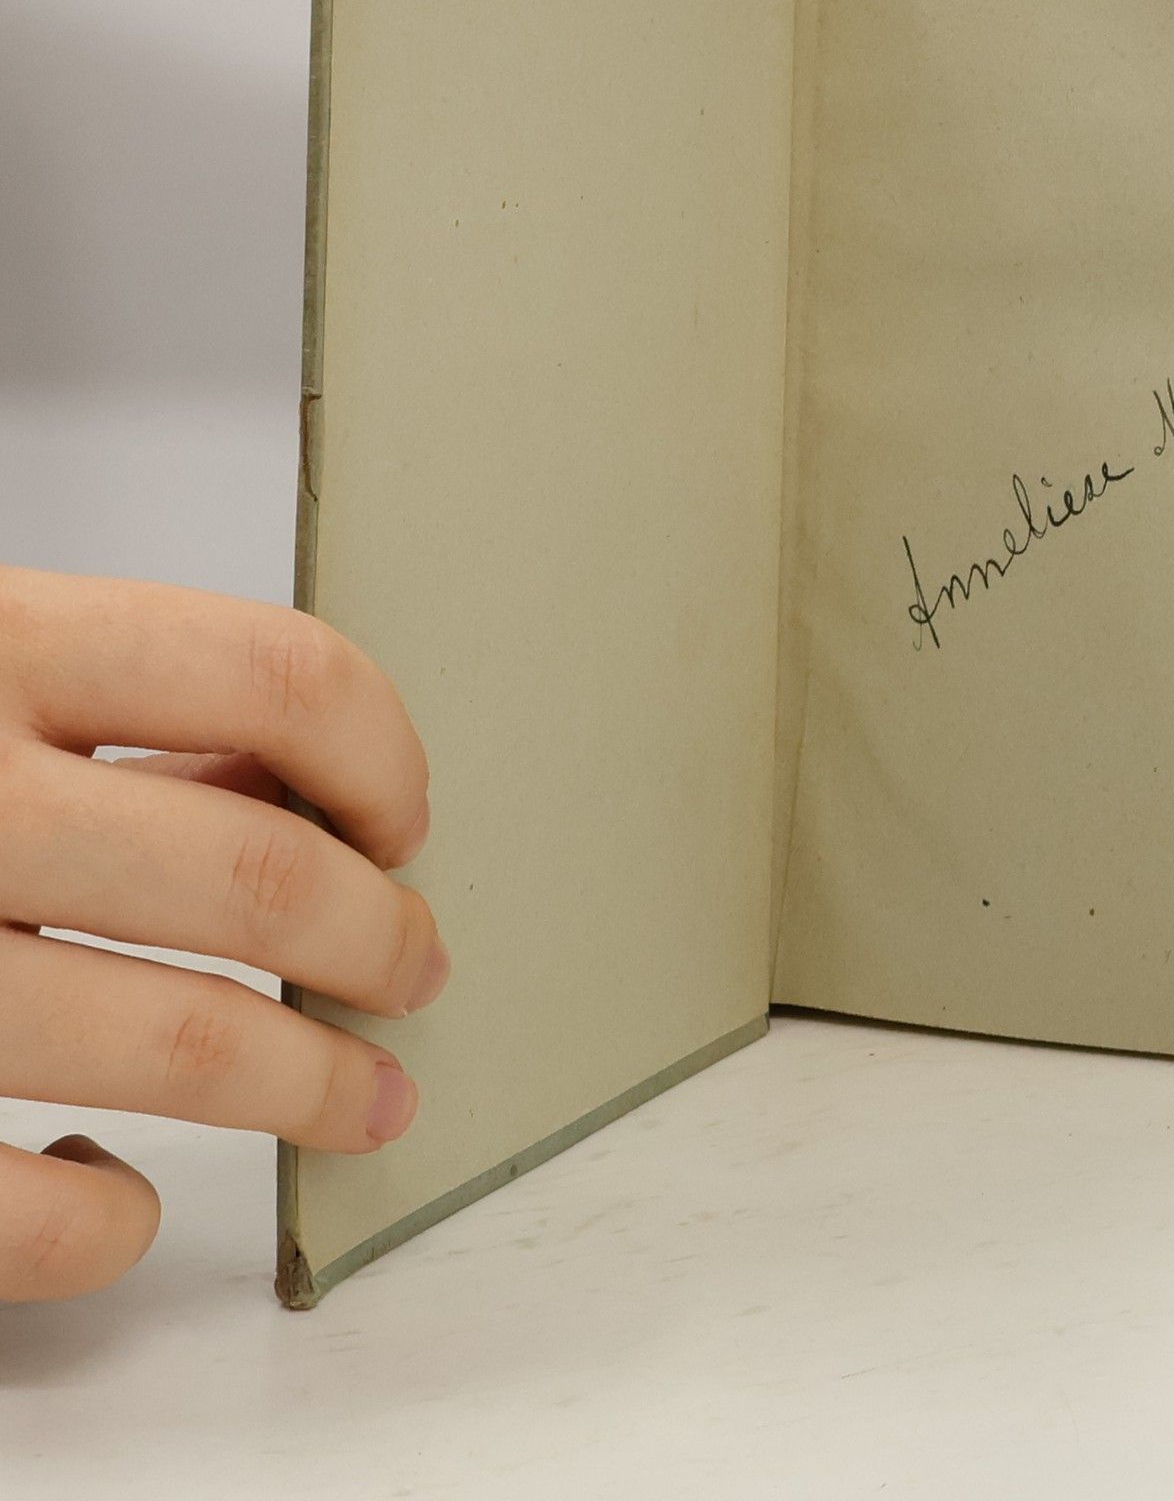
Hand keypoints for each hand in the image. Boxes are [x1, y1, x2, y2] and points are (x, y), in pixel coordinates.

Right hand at [0, 565, 443, 1301]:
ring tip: (363, 1097)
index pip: (276, 672)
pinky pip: (12, 1211)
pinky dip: (100, 1222)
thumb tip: (306, 784)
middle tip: (413, 974)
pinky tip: (117, 1195)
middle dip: (380, 941)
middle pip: (259, 879)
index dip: (380, 757)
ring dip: (309, 1084)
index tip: (400, 825)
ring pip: (178, 1045)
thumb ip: (114, 703)